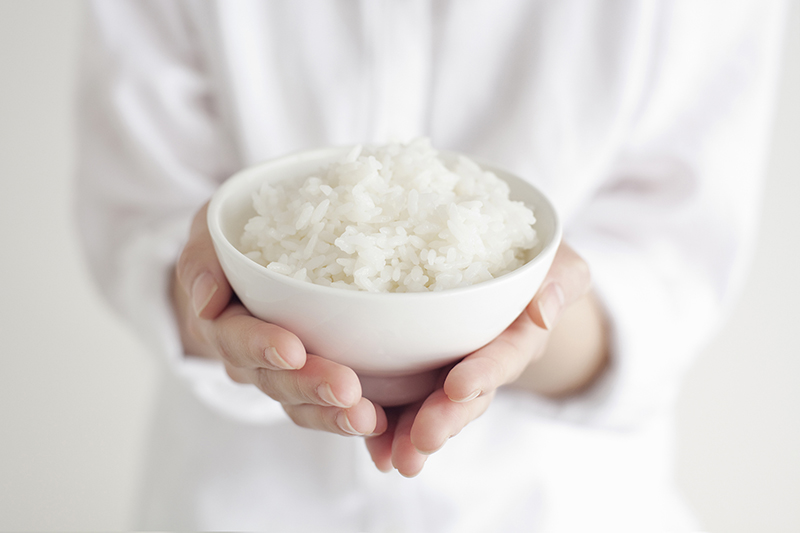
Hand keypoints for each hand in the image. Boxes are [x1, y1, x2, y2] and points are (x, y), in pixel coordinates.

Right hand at [172, 203, 386, 436]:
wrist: (251, 258)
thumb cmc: (232, 239)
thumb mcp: (210, 231)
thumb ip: (202, 258)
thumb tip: (206, 299)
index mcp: (222, 322)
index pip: (236, 338)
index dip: (261, 346)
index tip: (292, 350)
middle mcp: (249, 357)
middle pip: (274, 380)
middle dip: (309, 387)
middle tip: (346, 390)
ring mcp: (281, 374)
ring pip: (302, 404)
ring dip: (332, 413)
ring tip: (368, 418)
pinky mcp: (313, 380)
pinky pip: (327, 407)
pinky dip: (350, 416)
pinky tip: (382, 423)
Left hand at [364, 243, 606, 475]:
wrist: (508, 270)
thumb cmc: (533, 263)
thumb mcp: (558, 265)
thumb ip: (559, 281)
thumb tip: (542, 310)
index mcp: (518, 336)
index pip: (504, 356)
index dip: (484, 373)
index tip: (459, 386)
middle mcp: (484, 362)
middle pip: (466, 396)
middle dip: (445, 418)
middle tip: (423, 438)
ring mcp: (452, 371)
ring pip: (433, 407)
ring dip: (412, 434)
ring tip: (393, 458)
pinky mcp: (420, 372)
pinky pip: (403, 401)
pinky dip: (387, 427)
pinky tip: (373, 449)